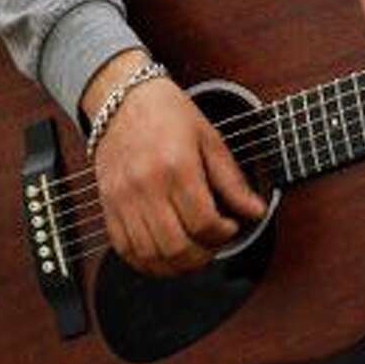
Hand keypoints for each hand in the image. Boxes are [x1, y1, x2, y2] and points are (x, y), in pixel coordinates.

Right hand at [85, 54, 266, 276]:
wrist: (123, 98)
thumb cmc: (168, 115)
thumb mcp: (209, 139)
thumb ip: (232, 180)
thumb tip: (256, 211)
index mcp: (176, 167)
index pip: (203, 222)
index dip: (223, 233)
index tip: (230, 226)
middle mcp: (146, 186)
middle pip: (176, 246)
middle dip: (203, 256)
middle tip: (213, 244)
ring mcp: (123, 198)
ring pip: (150, 255)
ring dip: (176, 265)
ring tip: (192, 252)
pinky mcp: (108, 205)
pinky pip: (125, 250)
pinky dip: (146, 262)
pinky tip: (164, 254)